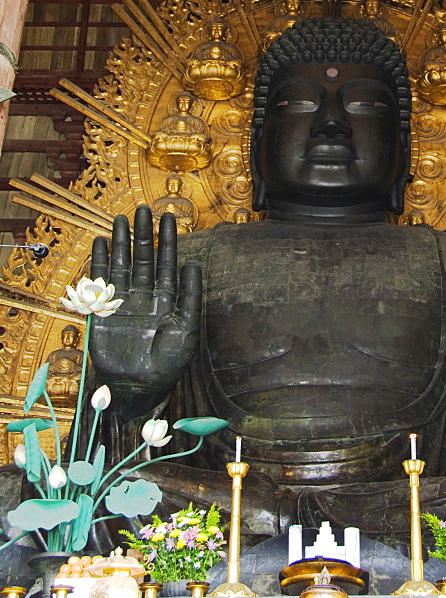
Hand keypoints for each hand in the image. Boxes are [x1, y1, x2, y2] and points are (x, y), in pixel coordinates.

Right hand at [89, 205, 201, 420]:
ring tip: (121, 219)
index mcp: (167, 299)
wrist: (139, 388)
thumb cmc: (168, 363)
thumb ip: (190, 296)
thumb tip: (192, 264)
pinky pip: (101, 282)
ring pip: (122, 264)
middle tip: (143, 209)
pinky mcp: (103, 311)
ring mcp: (123, 301)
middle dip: (143, 234)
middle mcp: (145, 295)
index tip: (168, 217)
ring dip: (121, 242)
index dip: (167, 239)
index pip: (167, 262)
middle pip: (143, 257)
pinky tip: (101, 243)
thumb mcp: (186, 329)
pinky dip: (100, 263)